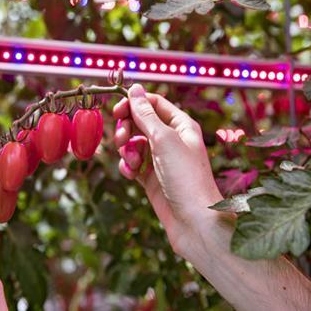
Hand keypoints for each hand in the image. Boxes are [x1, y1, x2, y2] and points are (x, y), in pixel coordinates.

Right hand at [114, 84, 222, 255]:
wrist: (193, 222)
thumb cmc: (186, 178)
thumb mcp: (164, 140)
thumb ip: (146, 114)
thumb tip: (134, 89)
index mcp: (180, 125)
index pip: (153, 103)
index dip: (133, 104)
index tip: (117, 111)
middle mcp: (170, 140)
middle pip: (139, 122)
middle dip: (127, 129)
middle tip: (122, 140)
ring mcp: (159, 159)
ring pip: (132, 142)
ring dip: (126, 149)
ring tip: (132, 162)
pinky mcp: (150, 177)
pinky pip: (131, 163)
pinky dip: (127, 166)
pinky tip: (131, 174)